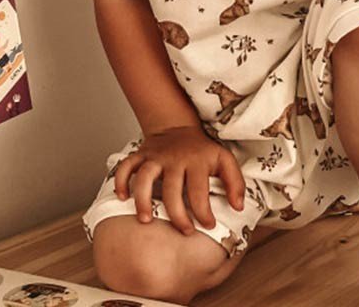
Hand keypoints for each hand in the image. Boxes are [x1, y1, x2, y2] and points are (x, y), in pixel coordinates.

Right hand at [113, 125, 245, 235]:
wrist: (177, 127)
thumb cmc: (202, 150)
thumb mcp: (225, 160)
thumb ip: (236, 183)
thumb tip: (238, 207)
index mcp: (196, 161)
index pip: (199, 190)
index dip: (204, 212)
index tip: (208, 225)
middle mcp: (174, 159)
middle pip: (171, 188)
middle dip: (176, 214)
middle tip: (184, 231)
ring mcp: (154, 157)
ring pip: (144, 176)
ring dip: (142, 198)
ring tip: (145, 220)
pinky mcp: (140, 155)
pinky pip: (125, 166)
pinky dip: (120, 180)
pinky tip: (122, 197)